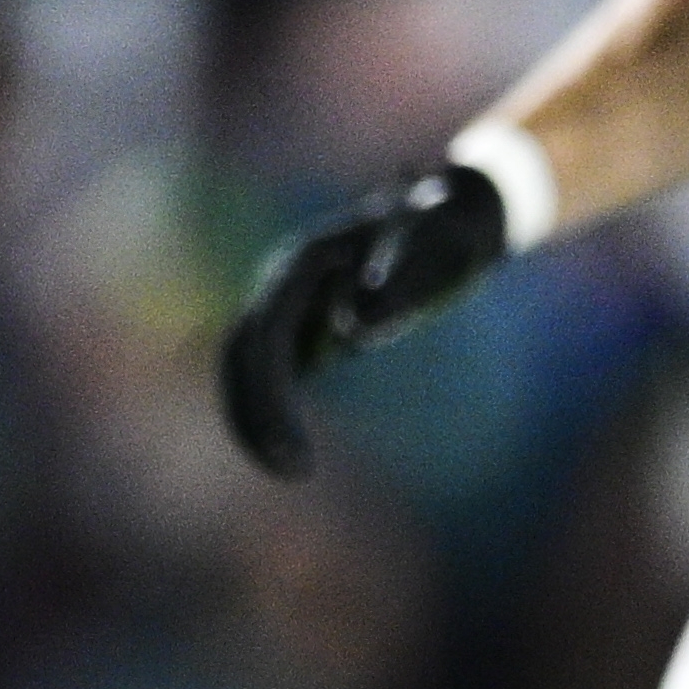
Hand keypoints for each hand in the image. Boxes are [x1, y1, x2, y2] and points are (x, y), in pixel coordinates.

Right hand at [218, 165, 513, 476]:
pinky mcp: (301, 329)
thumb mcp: (435, 239)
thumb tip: (355, 329)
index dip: (268, 394)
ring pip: (247, 368)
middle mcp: (283, 283)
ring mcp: (288, 306)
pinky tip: (296, 457)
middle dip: (255, 416)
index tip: (297, 444)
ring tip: (294, 470)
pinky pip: (269, 374)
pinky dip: (271, 415)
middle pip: (242, 355)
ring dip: (257, 421)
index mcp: (304, 262)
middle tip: (294, 471)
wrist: (446, 216)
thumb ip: (404, 277)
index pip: (263, 335)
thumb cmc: (443, 227)